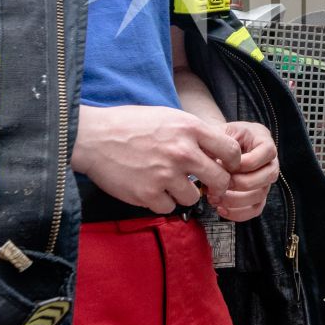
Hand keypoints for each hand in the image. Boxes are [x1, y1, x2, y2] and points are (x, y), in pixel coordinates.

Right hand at [72, 105, 241, 214]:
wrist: (93, 138)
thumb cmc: (131, 125)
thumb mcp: (169, 117)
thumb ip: (195, 134)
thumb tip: (219, 152)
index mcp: (190, 128)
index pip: (231, 151)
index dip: (231, 162)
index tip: (224, 167)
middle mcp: (182, 152)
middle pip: (220, 180)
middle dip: (216, 185)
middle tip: (206, 185)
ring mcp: (165, 175)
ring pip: (194, 197)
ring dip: (184, 193)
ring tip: (167, 181)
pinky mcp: (148, 194)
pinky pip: (169, 207)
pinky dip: (162, 201)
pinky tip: (151, 187)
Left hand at [208, 121, 277, 221]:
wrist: (216, 145)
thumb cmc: (220, 136)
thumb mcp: (220, 131)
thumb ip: (220, 143)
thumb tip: (215, 164)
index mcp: (263, 139)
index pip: (267, 152)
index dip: (246, 162)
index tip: (224, 165)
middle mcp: (269, 160)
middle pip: (269, 176)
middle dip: (241, 183)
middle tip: (220, 184)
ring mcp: (265, 179)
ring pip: (261, 195)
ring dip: (236, 200)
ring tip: (215, 197)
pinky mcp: (257, 194)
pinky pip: (255, 209)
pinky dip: (238, 213)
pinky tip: (221, 209)